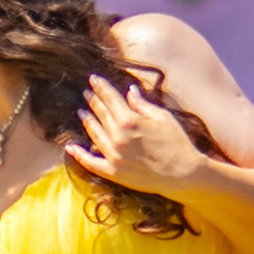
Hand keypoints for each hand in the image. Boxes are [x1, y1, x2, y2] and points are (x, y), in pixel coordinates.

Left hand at [65, 76, 208, 196]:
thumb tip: (129, 92)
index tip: (93, 79)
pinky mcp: (113, 172)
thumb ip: (142, 104)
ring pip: (94, 134)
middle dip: (93, 101)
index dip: (101, 87)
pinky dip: (79, 155)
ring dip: (87, 121)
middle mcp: (118, 137)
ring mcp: (113, 156)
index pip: (110, 99)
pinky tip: (70, 147)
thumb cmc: (177, 143)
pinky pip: (91, 163)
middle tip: (87, 92)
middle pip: (101, 114)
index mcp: (130, 120)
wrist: (183, 174)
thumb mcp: (162, 117)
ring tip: (82, 112)